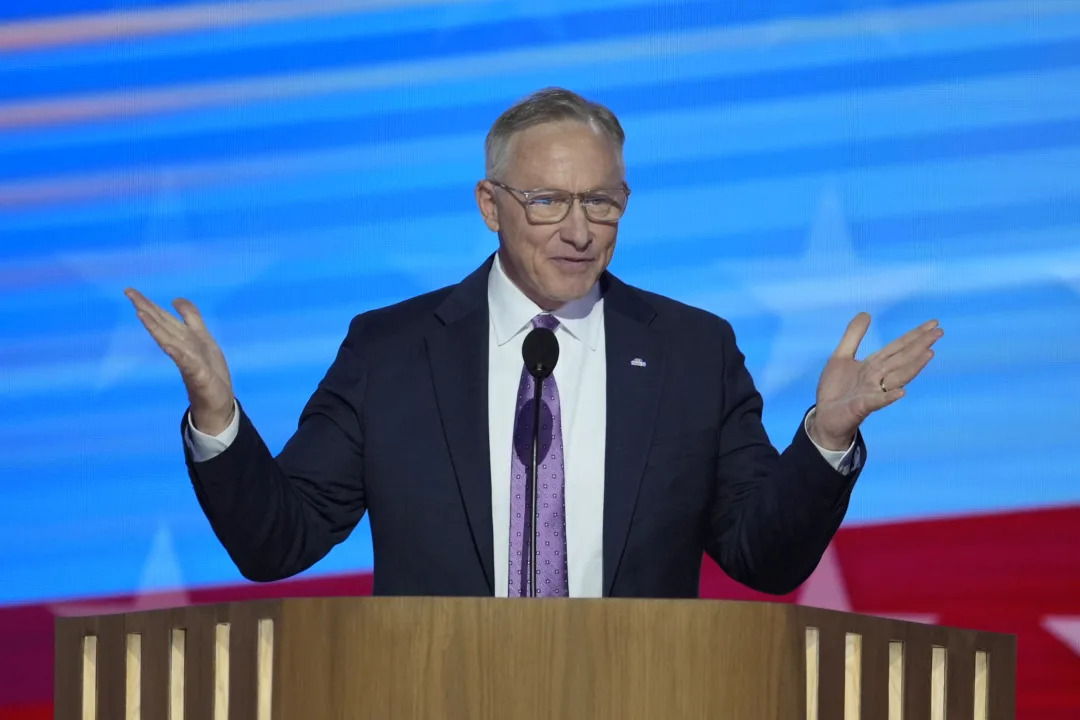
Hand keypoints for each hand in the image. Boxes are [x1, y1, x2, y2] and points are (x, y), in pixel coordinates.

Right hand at [124, 288, 235, 434]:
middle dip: (147, 309)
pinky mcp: (199, 377)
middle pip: (164, 325)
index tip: (130, 291)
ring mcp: (190, 362)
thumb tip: (175, 300)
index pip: (165, 318)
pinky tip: (169, 346)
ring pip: (171, 341)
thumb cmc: (210, 372)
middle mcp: (184, 348)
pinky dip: (178, 354)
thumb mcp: (204, 339)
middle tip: (128, 292)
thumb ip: (191, 319)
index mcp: (186, 338)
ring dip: (156, 327)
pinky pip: (188, 363)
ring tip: (141, 313)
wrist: (218, 404)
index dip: (150, 304)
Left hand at [810, 313, 942, 449]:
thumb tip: (866, 313)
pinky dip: (889, 397)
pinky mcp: (862, 406)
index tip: (934, 322)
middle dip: (920, 345)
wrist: (824, 416)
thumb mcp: (841, 356)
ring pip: (897, 377)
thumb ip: (853, 336)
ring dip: (913, 366)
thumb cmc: (836, 389)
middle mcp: (878, 377)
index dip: (914, 335)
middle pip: (902, 358)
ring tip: (929, 353)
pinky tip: (902, 392)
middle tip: (939, 332)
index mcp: (874, 364)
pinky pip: (878, 401)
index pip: (898, 347)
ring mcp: (873, 392)